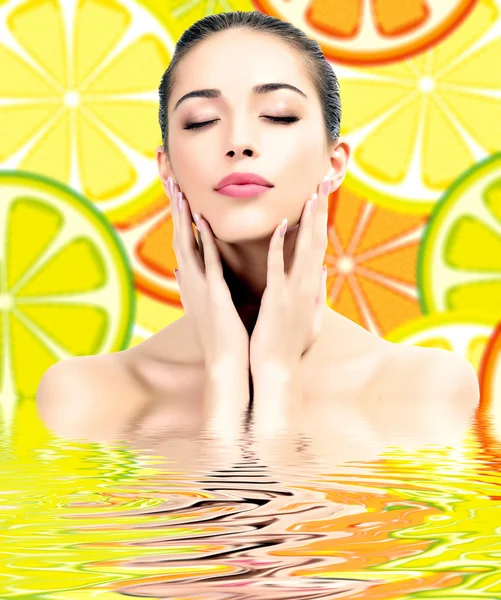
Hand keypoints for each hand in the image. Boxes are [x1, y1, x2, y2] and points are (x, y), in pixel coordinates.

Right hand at [167, 177, 249, 373]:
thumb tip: (182, 269)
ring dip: (183, 217)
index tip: (176, 192)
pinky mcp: (214, 294)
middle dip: (174, 208)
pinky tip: (201, 220)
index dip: (178, 216)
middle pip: (178, 236)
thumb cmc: (222, 336)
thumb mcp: (205, 304)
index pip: (182, 242)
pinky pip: (207, 261)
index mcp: (191, 281)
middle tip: (169, 179)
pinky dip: (203, 240)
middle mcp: (190, 281)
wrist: (226, 365)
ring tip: (178, 190)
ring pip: (187, 244)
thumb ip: (193, 283)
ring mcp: (200, 287)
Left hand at [249, 177, 330, 374]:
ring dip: (309, 220)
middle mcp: (307, 285)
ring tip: (312, 193)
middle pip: (317, 240)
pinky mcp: (277, 298)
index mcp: (311, 287)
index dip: (321, 221)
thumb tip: (323, 272)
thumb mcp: (311, 318)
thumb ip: (318, 293)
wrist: (277, 372)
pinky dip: (280, 245)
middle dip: (320, 210)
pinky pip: (278, 267)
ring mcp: (294, 291)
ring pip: (304, 249)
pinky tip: (280, 225)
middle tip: (324, 182)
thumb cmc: (290, 346)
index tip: (321, 197)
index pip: (318, 247)